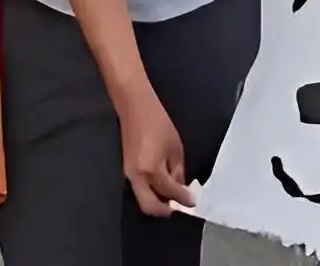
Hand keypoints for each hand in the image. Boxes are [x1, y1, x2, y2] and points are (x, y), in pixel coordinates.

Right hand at [118, 87, 191, 215]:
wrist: (134, 109)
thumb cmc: (158, 123)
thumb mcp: (175, 146)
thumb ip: (177, 169)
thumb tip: (180, 187)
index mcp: (151, 169)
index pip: (169, 191)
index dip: (182, 198)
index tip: (193, 202)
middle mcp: (137, 177)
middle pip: (149, 206)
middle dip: (165, 210)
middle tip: (179, 207)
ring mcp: (128, 175)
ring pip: (142, 199)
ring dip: (157, 203)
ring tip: (173, 199)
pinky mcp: (126, 171)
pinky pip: (139, 190)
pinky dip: (151, 193)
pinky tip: (163, 188)